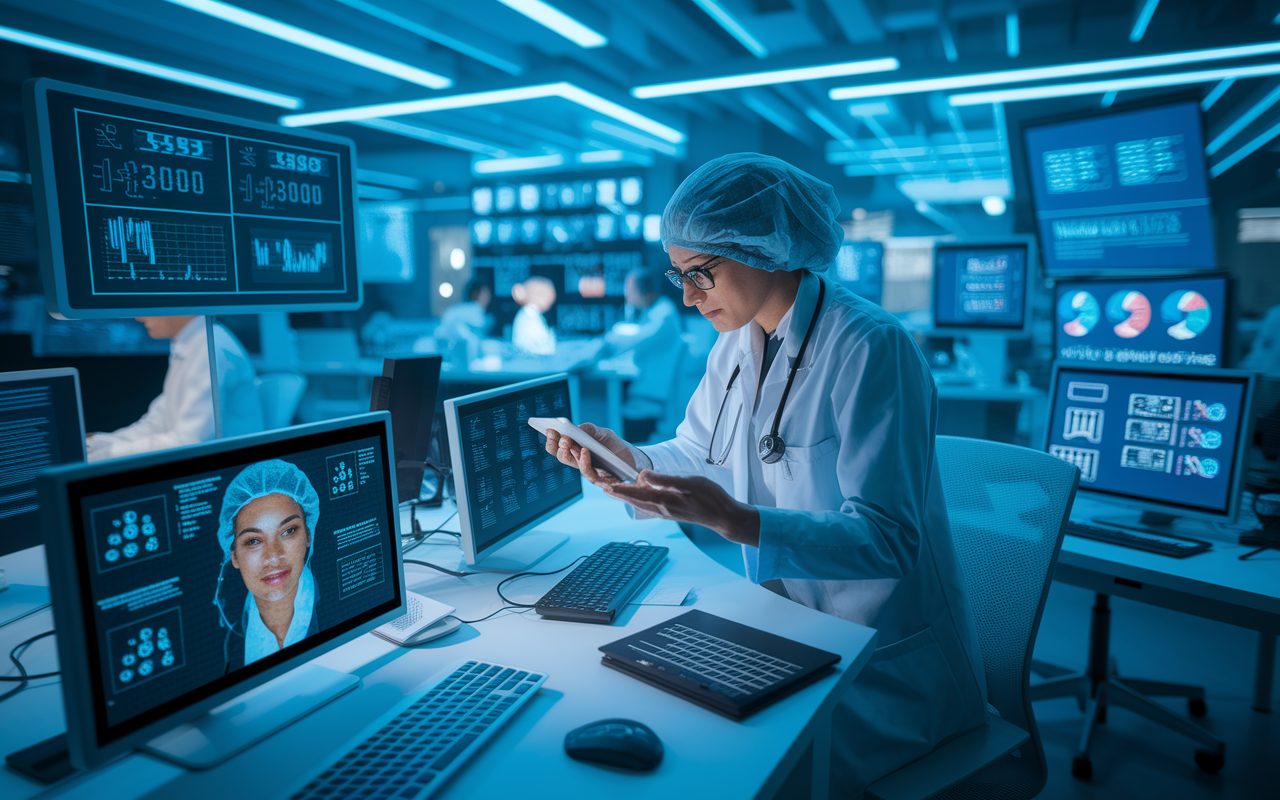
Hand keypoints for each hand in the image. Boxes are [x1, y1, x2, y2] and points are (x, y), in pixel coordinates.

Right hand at [544, 422, 635, 487]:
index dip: (551, 439)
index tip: (549, 428)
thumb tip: (575, 428)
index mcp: (575, 450)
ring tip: (567, 441)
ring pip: (572, 464)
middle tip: (558, 435)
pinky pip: (588, 473)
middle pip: (561, 456)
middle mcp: (579, 462)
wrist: (633, 459)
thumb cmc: (614, 446)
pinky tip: (584, 450)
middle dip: (557, 445)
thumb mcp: (603, 434)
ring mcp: (588, 471)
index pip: (558, 447)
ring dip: (567, 452)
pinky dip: (584, 461)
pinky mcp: (601, 480)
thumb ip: (590, 430)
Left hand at [604, 471, 760, 547]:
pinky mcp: (668, 512)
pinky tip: (635, 494)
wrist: (723, 516)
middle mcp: (660, 509)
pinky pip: (647, 505)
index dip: (621, 488)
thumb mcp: (688, 482)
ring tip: (611, 489)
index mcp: (664, 501)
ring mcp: (664, 512)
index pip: (637, 493)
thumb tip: (642, 475)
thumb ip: (664, 479)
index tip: (605, 484)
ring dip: (625, 496)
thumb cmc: (710, 497)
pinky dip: (636, 498)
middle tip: (601, 484)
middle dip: (617, 492)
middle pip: (633, 500)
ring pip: (639, 503)